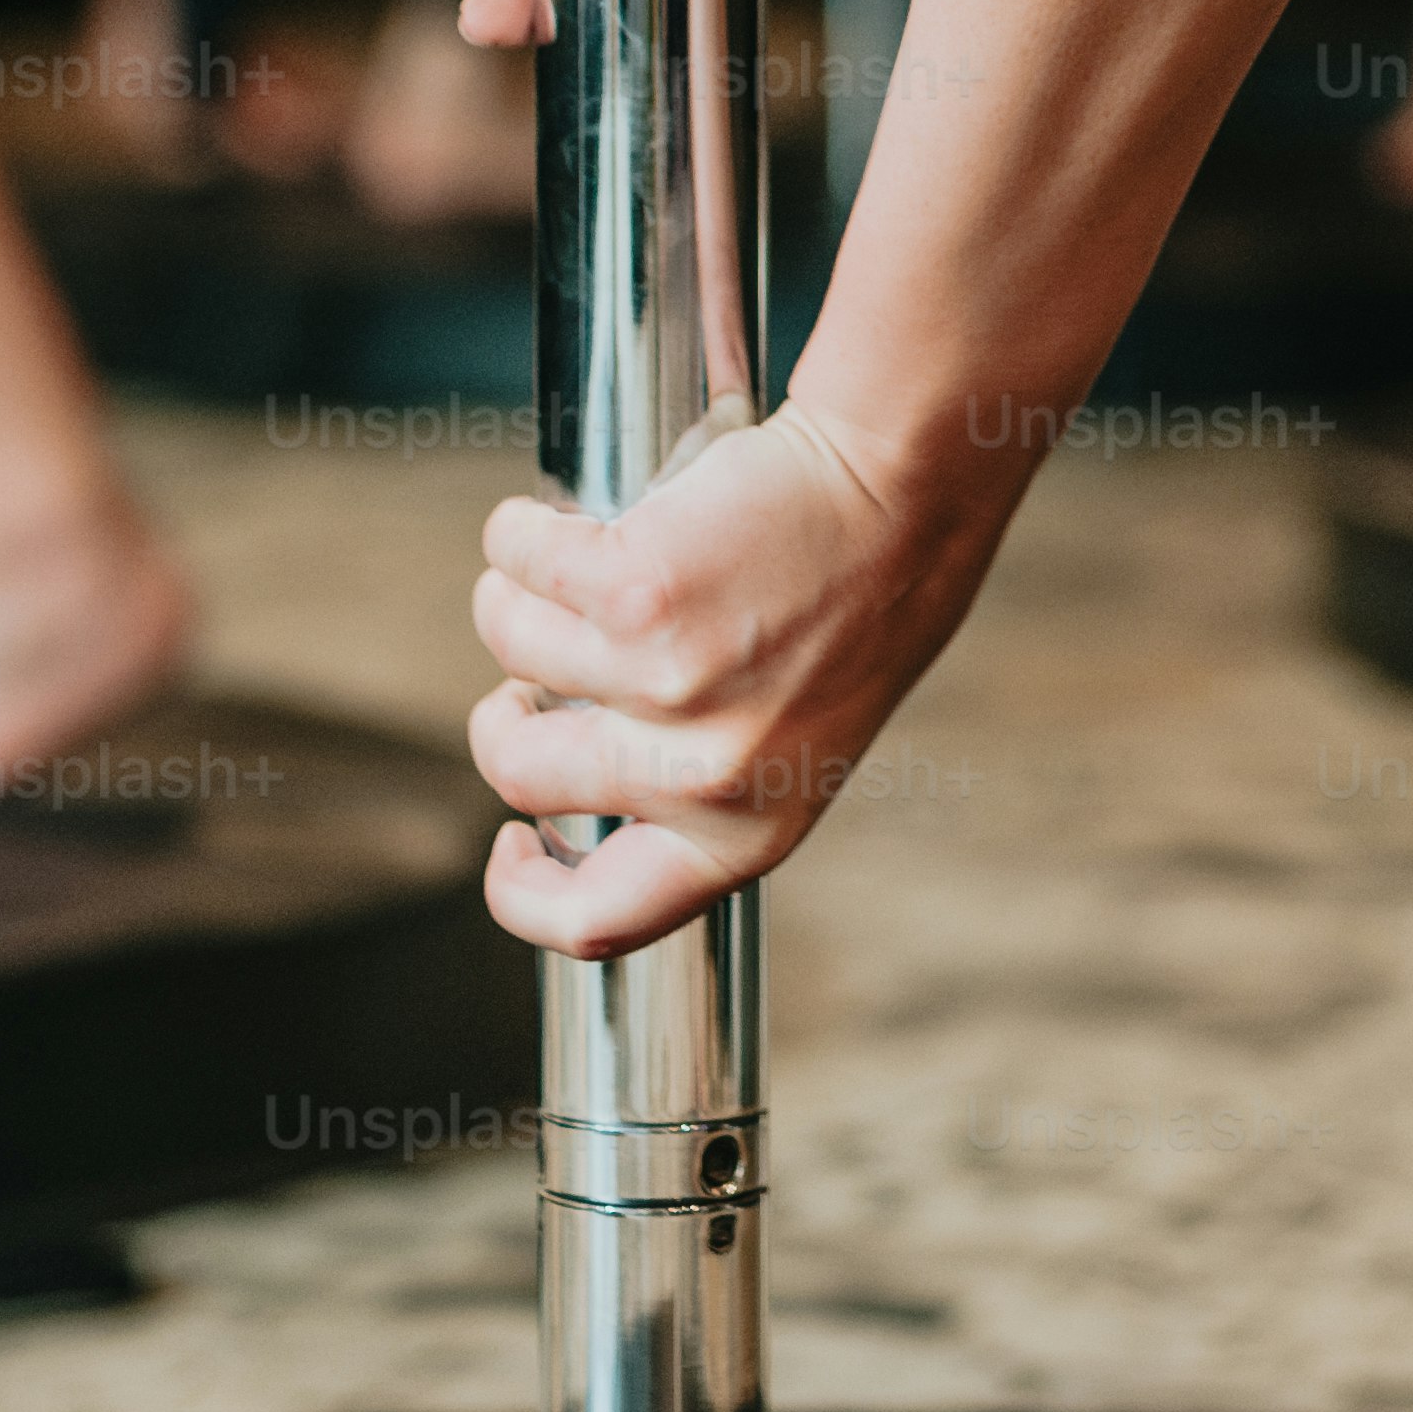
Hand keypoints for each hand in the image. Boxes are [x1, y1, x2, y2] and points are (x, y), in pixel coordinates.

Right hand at [467, 396, 1014, 951]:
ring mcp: (665, 684)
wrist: (903, 489)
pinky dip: (523, 535)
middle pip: (521, 774)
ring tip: (579, 570)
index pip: (597, 922)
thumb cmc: (852, 604)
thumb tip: (571, 800)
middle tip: (538, 675)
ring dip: (518, 601)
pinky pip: (520, 564)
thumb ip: (700, 793)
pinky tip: (563, 523)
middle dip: (509, 715)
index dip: (523, 894)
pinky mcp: (635, 590)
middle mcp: (703, 777)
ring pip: (512, 647)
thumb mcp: (797, 746)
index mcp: (746, 836)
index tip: (512, 844)